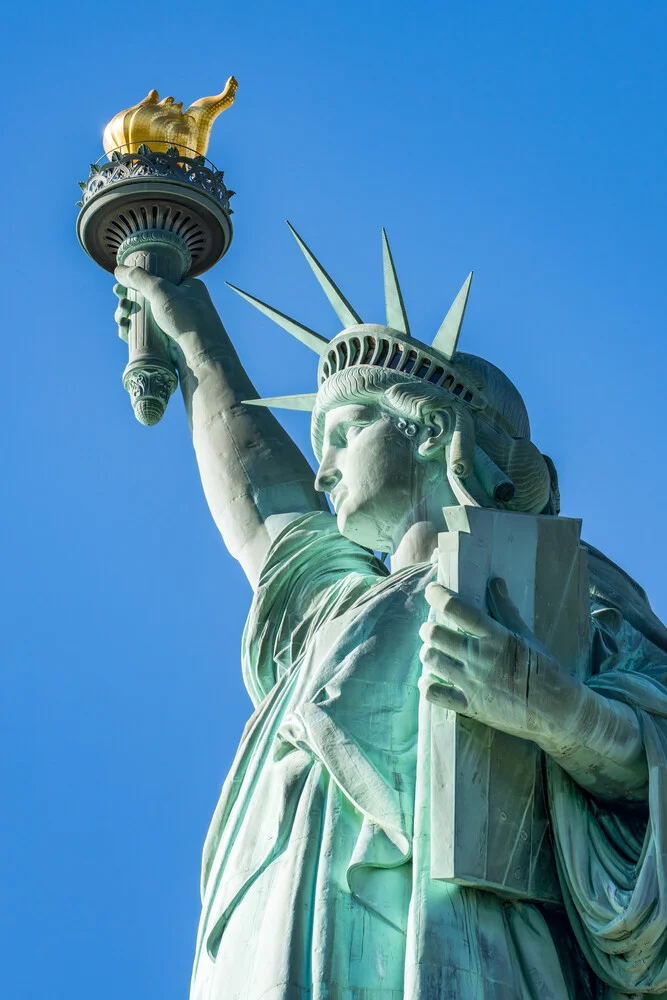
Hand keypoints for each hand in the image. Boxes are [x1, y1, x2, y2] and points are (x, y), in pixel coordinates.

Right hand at [113, 266, 224, 353]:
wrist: (201, 355)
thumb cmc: (187, 319)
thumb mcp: (161, 290)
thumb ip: (139, 278)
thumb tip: (118, 270)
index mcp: (188, 287)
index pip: (158, 280)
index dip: (138, 282)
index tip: (121, 286)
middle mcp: (184, 305)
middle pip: (148, 299)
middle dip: (129, 300)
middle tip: (120, 302)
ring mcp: (176, 325)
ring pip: (145, 317)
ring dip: (128, 315)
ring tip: (121, 318)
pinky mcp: (169, 343)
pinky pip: (147, 334)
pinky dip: (133, 331)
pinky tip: (124, 330)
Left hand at [419, 578, 575, 742]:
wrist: (557, 710)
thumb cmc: (544, 669)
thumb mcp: (526, 636)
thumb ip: (506, 609)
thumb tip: (495, 582)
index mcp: (494, 636)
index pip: (456, 608)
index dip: (438, 596)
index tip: (431, 591)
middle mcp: (479, 657)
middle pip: (435, 634)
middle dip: (428, 628)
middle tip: (431, 628)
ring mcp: (472, 683)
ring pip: (431, 659)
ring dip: (427, 652)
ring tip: (433, 651)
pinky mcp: (469, 706)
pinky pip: (434, 694)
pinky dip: (427, 684)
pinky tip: (429, 679)